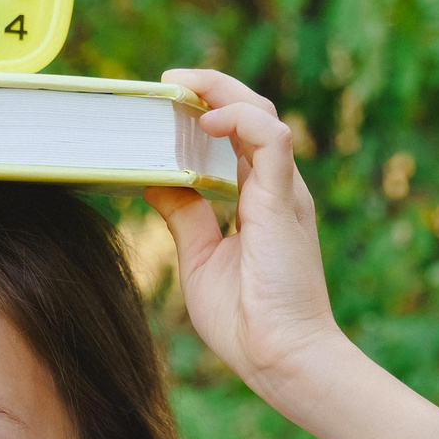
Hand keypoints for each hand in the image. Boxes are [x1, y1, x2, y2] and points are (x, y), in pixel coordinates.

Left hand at [144, 69, 353, 403]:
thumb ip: (183, 215)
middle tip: (170, 81)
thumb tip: (154, 181)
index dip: (206, 112)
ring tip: (181, 85)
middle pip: (251, 114)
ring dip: (221, 92)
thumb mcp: (198, 257)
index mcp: (258, 200)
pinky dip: (238, 119)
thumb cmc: (246, 319)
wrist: (280, 357)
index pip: (237, 136)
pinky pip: (270, 138)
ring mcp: (283, 191)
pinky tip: (206, 121)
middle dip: (211, 89)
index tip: (168, 102)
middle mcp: (275, 188)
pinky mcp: (285, 200)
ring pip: (262, 115)